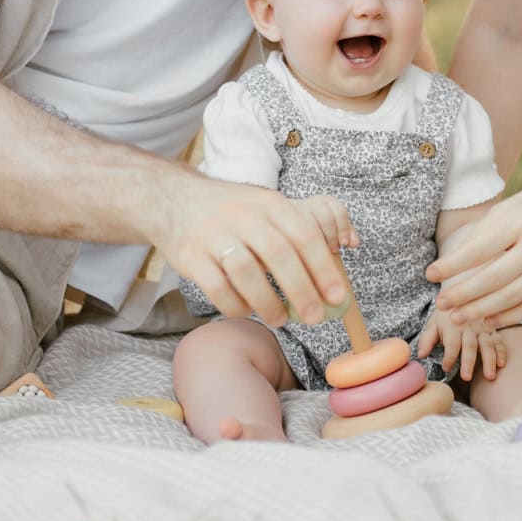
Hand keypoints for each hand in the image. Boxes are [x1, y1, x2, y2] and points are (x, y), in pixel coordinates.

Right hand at [157, 173, 349, 327]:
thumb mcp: (268, 207)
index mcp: (270, 203)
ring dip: (268, 302)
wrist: (176, 201)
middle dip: (302, 290)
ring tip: (280, 319)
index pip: (304, 234)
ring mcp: (214, 235)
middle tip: (315, 317)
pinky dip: (236, 305)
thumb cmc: (235, 212)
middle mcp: (243, 216)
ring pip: (246, 273)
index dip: (323, 268)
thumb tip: (346, 251)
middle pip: (279, 254)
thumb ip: (301, 229)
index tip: (338, 297)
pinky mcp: (191, 257)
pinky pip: (217, 288)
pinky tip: (246, 310)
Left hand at [416, 307, 505, 381]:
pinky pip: (499, 341)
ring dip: (489, 360)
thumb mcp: (433, 323)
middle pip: (470, 345)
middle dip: (468, 361)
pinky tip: (502, 365)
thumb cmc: (446, 314)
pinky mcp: (493, 331)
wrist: (462, 291)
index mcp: (453, 325)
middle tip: (466, 377)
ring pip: (488, 345)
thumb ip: (426, 339)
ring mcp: (483, 329)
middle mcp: (469, 327)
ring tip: (489, 376)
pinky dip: (502, 352)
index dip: (448, 357)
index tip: (445, 368)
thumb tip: (420, 355)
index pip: (451, 343)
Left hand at [426, 174, 521, 327]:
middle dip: (462, 294)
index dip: (452, 265)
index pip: (479, 248)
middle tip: (441, 303)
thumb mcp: (514, 205)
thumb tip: (458, 262)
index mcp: (521, 219)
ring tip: (458, 317)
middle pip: (493, 278)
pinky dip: (509, 315)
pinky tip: (489, 320)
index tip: (430, 274)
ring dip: (481, 311)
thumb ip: (489, 231)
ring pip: (511, 297)